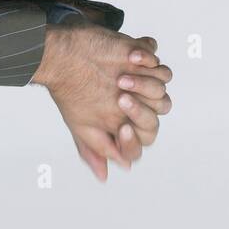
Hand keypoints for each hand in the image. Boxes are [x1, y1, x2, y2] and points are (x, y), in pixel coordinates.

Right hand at [32, 25, 172, 180]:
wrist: (66, 55)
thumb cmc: (72, 92)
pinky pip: (160, 67)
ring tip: (122, 77)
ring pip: (161, 92)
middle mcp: (138, 106)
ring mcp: (144, 84)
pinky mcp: (146, 63)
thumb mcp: (80, 126)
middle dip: (139, 109)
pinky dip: (149, 62)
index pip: (142, 139)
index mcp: (125, 124)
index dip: (134, 138)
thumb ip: (97, 149)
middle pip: (155, 117)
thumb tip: (111, 173)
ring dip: (145, 85)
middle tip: (121, 98)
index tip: (122, 129)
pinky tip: (131, 57)